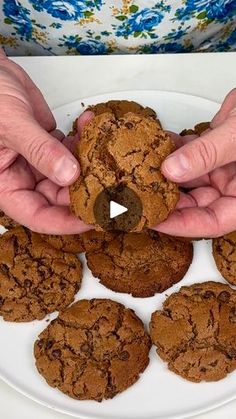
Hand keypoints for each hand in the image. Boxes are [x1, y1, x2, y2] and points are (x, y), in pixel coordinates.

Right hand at [0, 51, 91, 233]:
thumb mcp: (10, 123)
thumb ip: (39, 150)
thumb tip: (69, 174)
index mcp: (5, 185)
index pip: (38, 216)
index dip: (66, 223)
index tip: (93, 218)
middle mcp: (23, 178)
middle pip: (59, 198)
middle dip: (85, 192)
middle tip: (112, 186)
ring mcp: (38, 162)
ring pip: (70, 176)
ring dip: (89, 165)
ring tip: (104, 152)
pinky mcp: (50, 146)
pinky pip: (71, 152)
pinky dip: (83, 142)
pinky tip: (90, 125)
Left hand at [156, 88, 235, 237]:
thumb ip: (209, 154)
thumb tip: (172, 169)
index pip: (211, 222)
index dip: (182, 225)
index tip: (154, 220)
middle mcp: (235, 186)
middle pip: (195, 202)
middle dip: (167, 198)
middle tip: (139, 194)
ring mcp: (225, 166)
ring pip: (189, 177)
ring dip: (167, 171)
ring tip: (143, 168)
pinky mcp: (217, 147)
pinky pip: (192, 153)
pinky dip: (176, 148)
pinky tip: (159, 143)